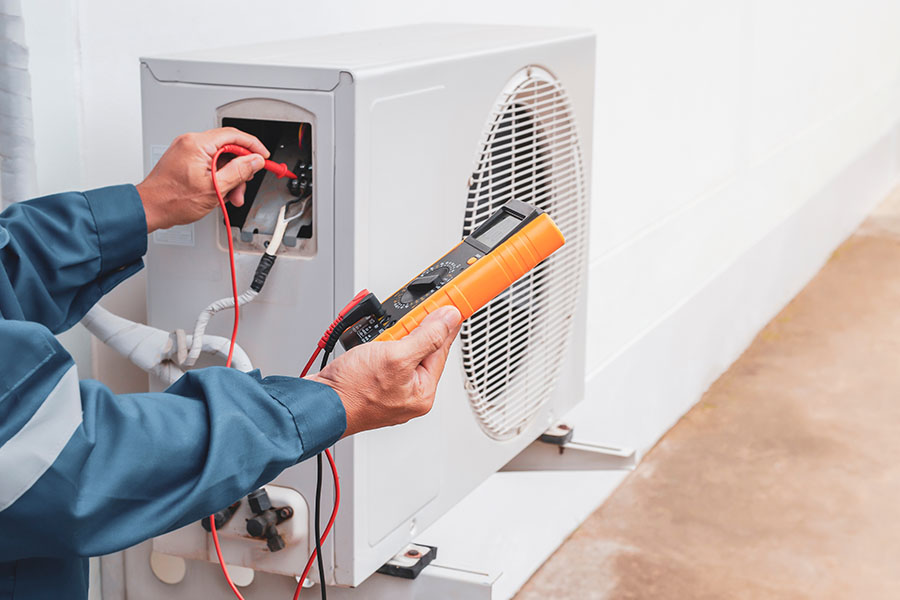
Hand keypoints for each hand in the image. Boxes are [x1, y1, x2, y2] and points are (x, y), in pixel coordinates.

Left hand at [136, 127, 269, 232]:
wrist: (150, 208)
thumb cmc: (173, 200)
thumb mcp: (214, 189)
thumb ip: (238, 172)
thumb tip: (255, 160)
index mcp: (197, 144)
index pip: (234, 135)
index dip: (253, 146)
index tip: (263, 157)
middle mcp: (191, 142)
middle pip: (228, 148)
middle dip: (240, 169)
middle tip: (243, 186)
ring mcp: (186, 150)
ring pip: (220, 158)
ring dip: (230, 176)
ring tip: (230, 196)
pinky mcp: (185, 159)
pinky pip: (209, 163)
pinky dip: (218, 176)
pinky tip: (219, 192)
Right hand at [308, 306, 462, 436]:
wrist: (317, 403)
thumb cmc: (352, 391)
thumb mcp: (396, 356)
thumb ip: (427, 336)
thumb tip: (449, 319)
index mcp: (422, 392)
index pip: (441, 348)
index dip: (443, 323)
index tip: (448, 304)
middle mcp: (409, 394)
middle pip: (422, 349)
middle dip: (410, 331)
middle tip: (398, 326)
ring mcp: (390, 390)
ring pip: (400, 351)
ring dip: (390, 338)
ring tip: (377, 342)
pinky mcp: (372, 384)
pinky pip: (383, 358)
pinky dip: (378, 347)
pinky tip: (369, 346)